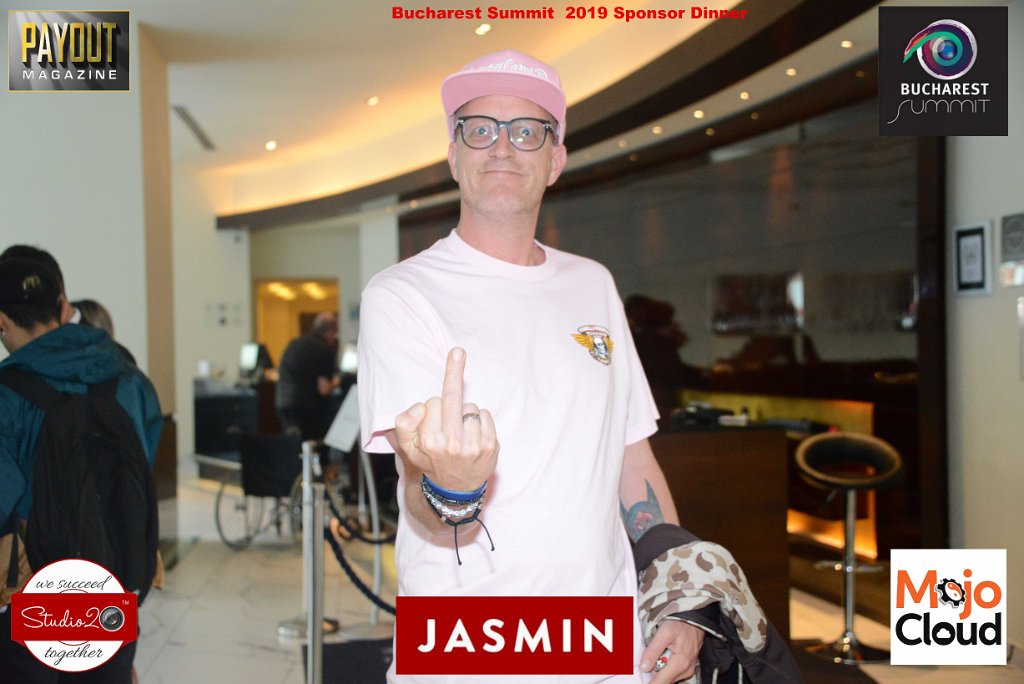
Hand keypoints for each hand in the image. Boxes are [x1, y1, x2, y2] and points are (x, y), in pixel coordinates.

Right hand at [393, 347, 497, 490]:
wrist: (456, 490)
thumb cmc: (432, 461)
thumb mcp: (409, 448)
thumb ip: (404, 424)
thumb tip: (420, 406)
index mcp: (429, 441)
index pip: (432, 402)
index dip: (431, 407)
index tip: (431, 410)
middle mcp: (451, 443)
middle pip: (452, 396)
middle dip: (454, 369)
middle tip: (458, 350)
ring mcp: (473, 445)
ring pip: (470, 407)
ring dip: (465, 414)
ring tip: (461, 433)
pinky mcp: (491, 445)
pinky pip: (486, 414)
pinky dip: (481, 419)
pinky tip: (474, 435)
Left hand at [641, 620, 703, 682]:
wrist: (695, 620)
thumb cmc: (680, 624)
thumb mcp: (664, 632)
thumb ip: (653, 651)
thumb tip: (644, 668)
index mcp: (680, 664)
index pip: (660, 682)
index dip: (649, 682)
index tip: (641, 679)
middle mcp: (685, 670)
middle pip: (663, 680)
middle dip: (653, 673)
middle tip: (647, 659)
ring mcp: (688, 670)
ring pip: (667, 677)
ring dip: (659, 669)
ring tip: (659, 653)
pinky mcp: (687, 668)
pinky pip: (672, 673)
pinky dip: (665, 667)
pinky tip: (664, 655)